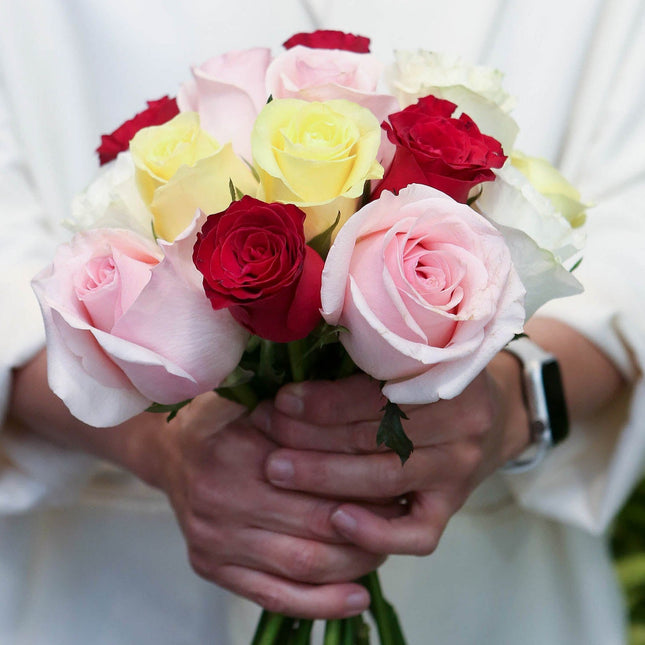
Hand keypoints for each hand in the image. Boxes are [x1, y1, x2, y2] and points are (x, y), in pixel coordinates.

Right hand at [147, 392, 396, 618]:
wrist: (169, 452)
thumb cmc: (222, 420)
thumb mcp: (253, 399)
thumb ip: (297, 413)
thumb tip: (362, 423)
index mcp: (237, 452)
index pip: (318, 479)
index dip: (365, 486)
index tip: (397, 484)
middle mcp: (222, 500)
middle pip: (316, 526)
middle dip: (367, 528)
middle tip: (399, 520)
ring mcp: (213, 540)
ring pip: (301, 566)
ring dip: (352, 565)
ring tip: (383, 553)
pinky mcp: (210, 567)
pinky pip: (272, 596)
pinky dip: (320, 604)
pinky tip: (355, 599)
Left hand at [250, 356, 529, 556]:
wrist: (492, 414)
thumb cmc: (432, 381)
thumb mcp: (410, 358)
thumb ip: (364, 363)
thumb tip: (293, 372)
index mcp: (447, 375)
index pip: (375, 393)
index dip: (323, 400)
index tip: (281, 401)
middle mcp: (461, 424)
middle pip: (376, 435)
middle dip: (313, 437)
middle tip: (268, 437)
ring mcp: (459, 470)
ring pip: (387, 478)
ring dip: (326, 476)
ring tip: (278, 470)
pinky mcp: (453, 507)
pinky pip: (418, 532)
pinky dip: (375, 531)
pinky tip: (336, 521)